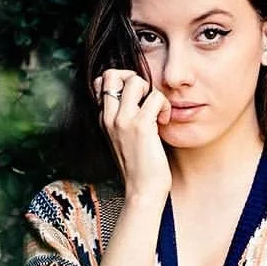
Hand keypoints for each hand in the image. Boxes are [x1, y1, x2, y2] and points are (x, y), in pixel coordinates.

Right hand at [94, 69, 171, 200]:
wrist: (142, 191)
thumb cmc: (139, 168)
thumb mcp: (125, 140)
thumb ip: (126, 120)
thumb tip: (141, 101)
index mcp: (104, 119)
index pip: (101, 82)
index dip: (122, 82)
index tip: (137, 99)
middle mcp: (109, 117)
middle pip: (112, 74)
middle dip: (134, 78)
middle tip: (146, 98)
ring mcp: (123, 120)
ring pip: (135, 80)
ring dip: (152, 91)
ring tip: (157, 112)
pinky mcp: (140, 126)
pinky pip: (155, 97)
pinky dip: (164, 106)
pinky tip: (163, 122)